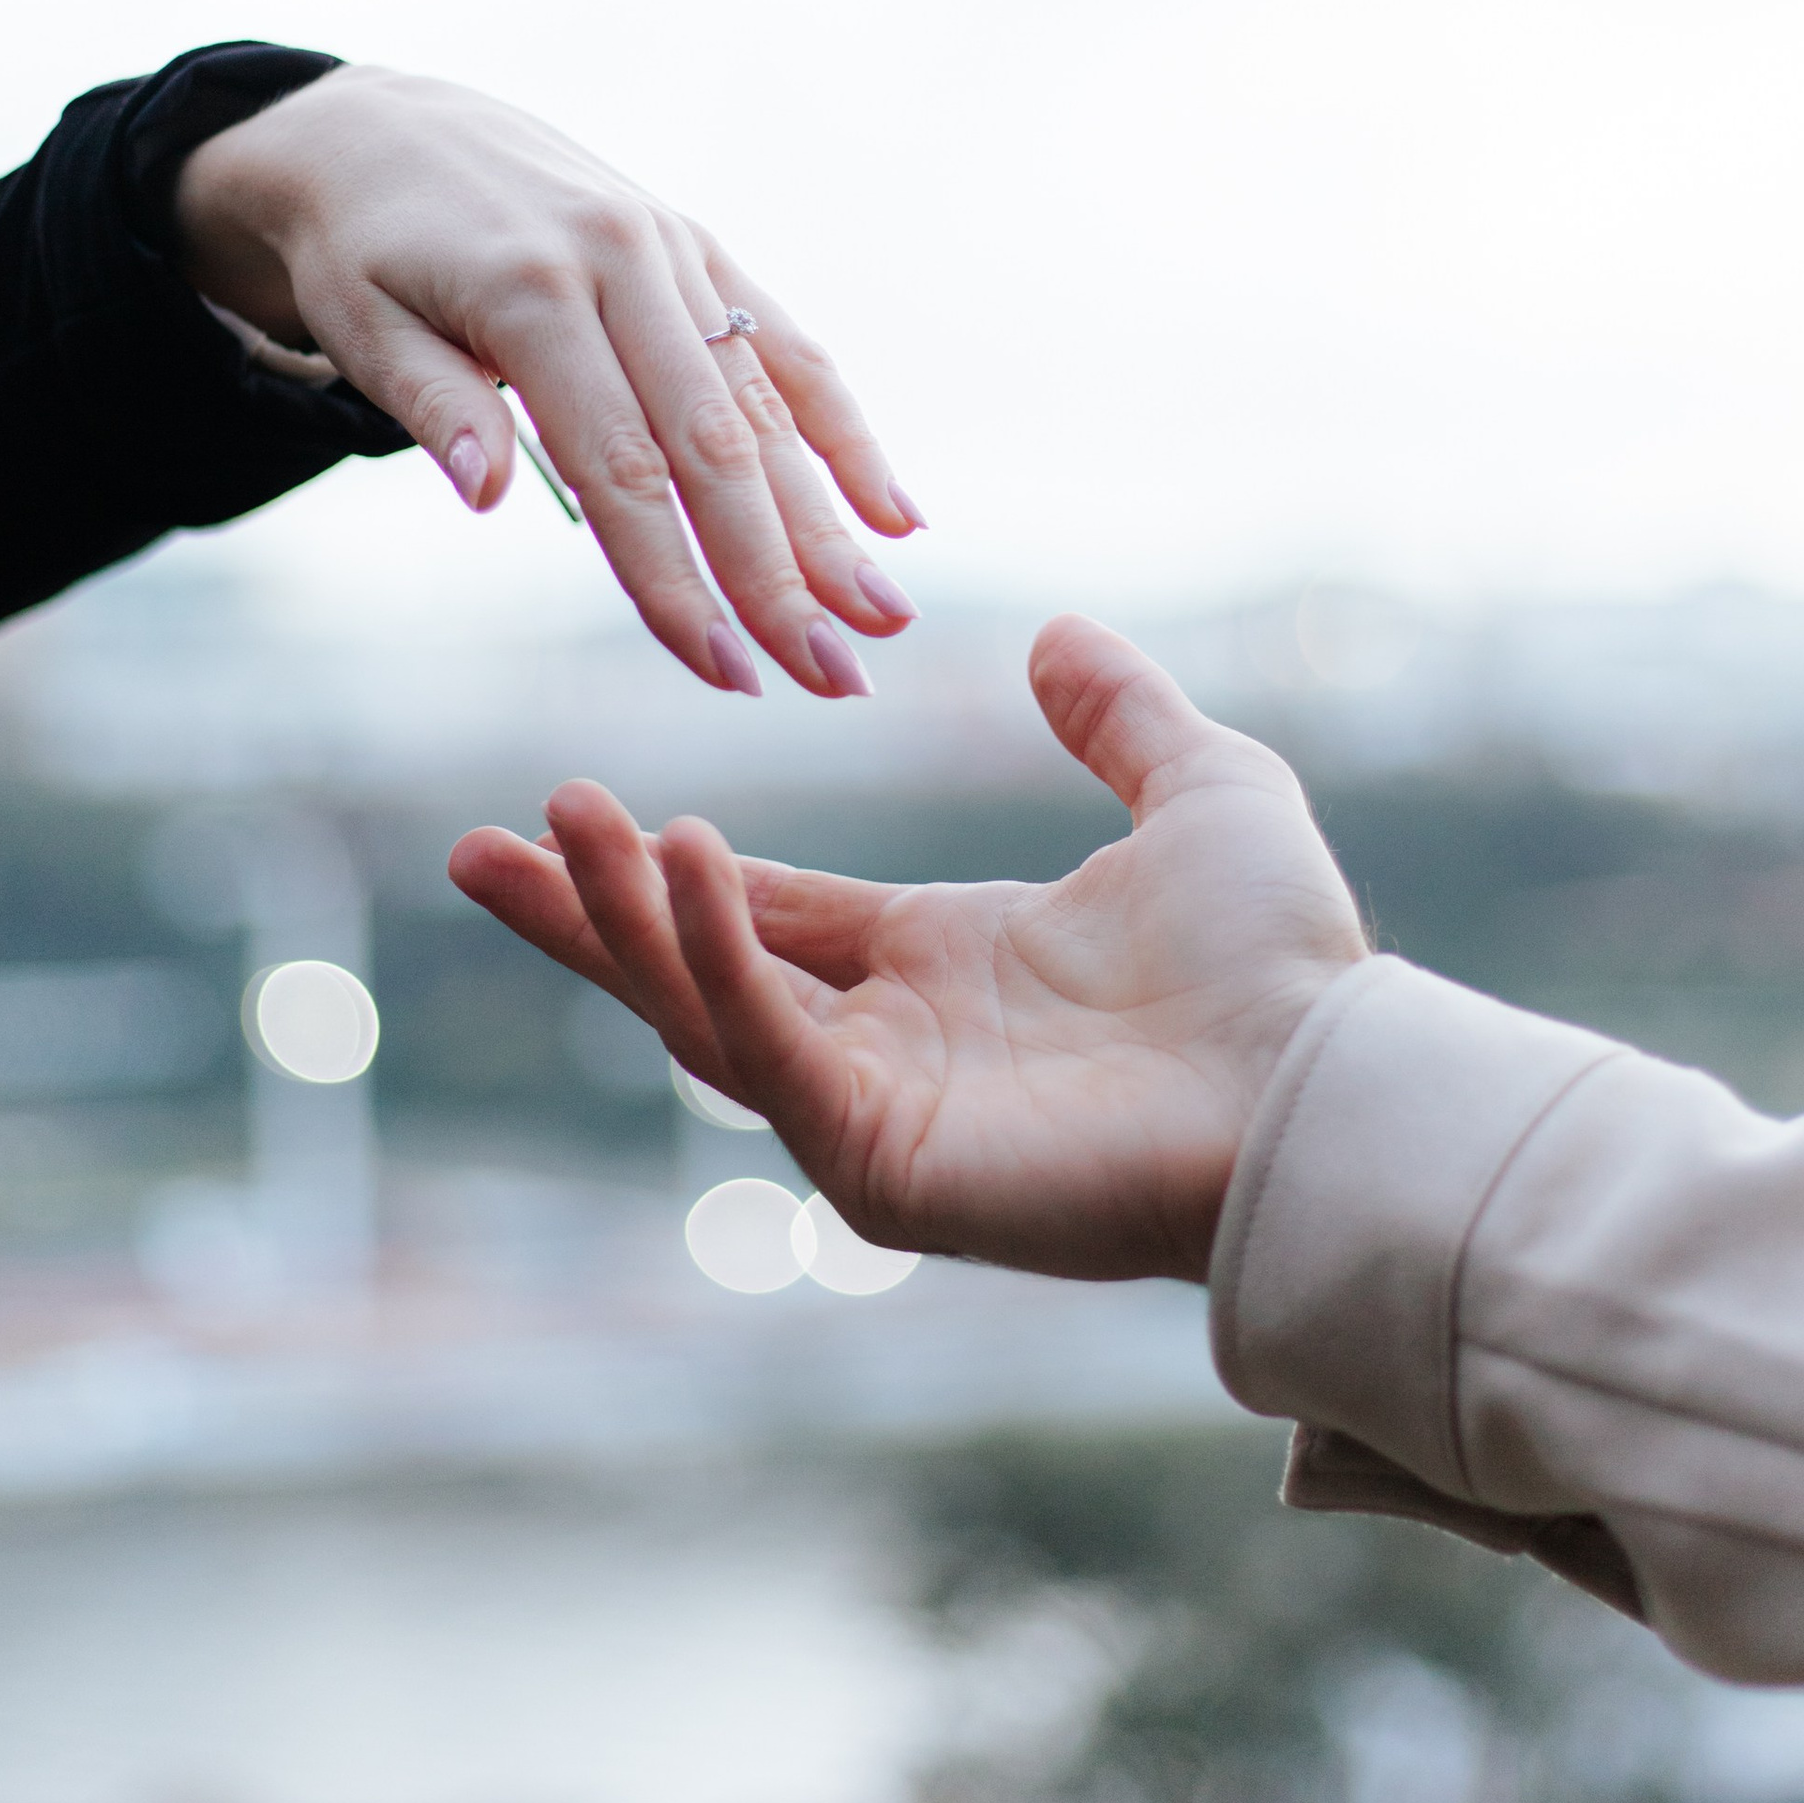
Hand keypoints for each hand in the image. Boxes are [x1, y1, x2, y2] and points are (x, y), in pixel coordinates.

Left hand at [173, 64, 919, 700]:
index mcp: (533, 291)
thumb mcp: (360, 324)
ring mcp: (674, 251)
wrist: (385, 127)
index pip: (619, 467)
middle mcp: (624, 263)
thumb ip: (433, 406)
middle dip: (779, 573)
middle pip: (715, 446)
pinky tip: (894, 514)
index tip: (721, 670)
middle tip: (833, 678)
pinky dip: (844, 430)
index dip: (673, 578)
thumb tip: (491, 496)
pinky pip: (787, 346)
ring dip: (831, 522)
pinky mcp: (700, 248)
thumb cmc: (360, 250)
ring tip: (885, 618)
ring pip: (766, 405)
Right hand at [449, 618, 1369, 1281]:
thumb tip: (1057, 635)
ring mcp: (878, 1114)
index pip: (763, 914)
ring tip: (560, 822)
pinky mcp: (886, 1167)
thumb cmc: (1285, 964)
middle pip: (694, 972)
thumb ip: (1123, 717)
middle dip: (584, 912)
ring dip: (624, 919)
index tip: (564, 807)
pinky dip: (714, 960)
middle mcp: (890, 1045)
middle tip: (475, 848)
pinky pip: (771, 1051)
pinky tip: (681, 857)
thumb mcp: (1202, 792)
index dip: (664, 865)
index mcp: (941, 967)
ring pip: (708, 1012)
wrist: (1329, 1073)